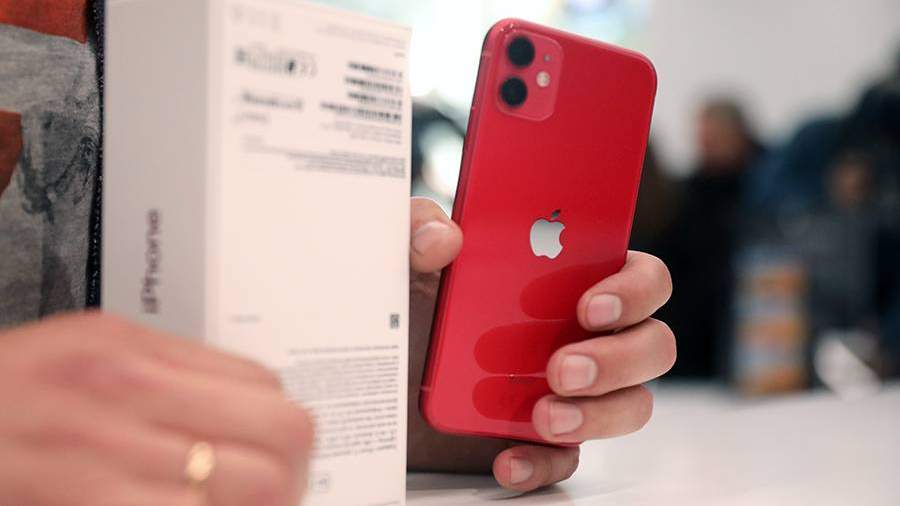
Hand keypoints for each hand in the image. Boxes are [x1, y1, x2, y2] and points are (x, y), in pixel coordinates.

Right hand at [0, 312, 312, 505]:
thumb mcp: (75, 359)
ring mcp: (99, 443)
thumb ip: (159, 377)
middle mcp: (124, 386)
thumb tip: (240, 407)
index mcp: (129, 348)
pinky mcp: (76, 486)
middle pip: (278, 431)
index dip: (282, 429)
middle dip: (290, 475)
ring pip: (250, 483)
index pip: (262, 385)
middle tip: (276, 496)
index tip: (277, 456)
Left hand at [407, 197, 674, 491]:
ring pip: (632, 404)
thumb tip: (443, 237)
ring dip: (598, 413)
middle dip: (618, 358)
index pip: (639, 275)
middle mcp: (585, 332)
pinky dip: (542, 462)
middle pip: (651, 342)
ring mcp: (573, 387)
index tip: (589, 306)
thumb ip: (416, 226)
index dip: (633, 289)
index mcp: (570, 278)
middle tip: (561, 367)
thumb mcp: (407, 257)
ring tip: (545, 417)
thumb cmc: (414, 305)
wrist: (382, 380)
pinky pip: (569, 458)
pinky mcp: (546, 437)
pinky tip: (508, 459)